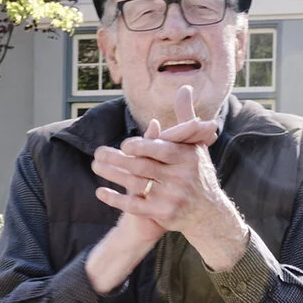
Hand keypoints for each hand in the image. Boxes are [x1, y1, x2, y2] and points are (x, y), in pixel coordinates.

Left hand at [90, 88, 247, 265]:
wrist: (207, 213)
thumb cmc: (198, 172)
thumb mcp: (196, 145)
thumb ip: (186, 117)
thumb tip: (184, 88)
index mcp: (186, 158)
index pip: (160, 150)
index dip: (141, 147)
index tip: (124, 144)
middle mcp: (180, 178)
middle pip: (142, 167)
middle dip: (117, 160)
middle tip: (97, 153)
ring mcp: (171, 197)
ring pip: (135, 184)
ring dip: (112, 175)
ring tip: (95, 166)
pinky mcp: (163, 214)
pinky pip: (134, 206)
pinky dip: (116, 199)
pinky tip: (100, 191)